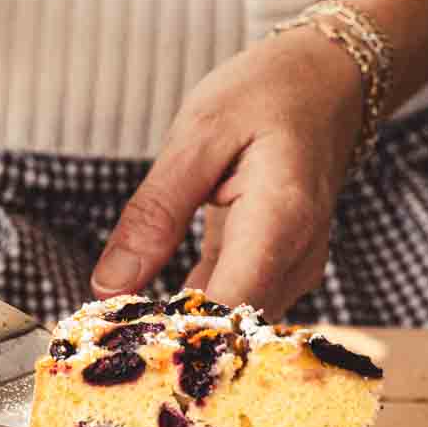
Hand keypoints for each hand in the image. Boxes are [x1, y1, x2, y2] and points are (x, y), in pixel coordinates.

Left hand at [92, 28, 362, 317]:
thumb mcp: (198, 134)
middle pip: (231, 331)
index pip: (228, 310)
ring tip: (116, 328)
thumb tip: (108, 287)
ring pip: (232, 327)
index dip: (173, 338)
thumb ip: (155, 213)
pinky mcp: (280, 272)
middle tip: (99, 340)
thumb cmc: (267, 94)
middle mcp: (298, 259)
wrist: (328, 83)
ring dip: (177, 330)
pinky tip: (148, 311)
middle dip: (167, 342)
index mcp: (281, 220)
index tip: (115, 343)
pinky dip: (191, 312)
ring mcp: (294, 270)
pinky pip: (234, 306)